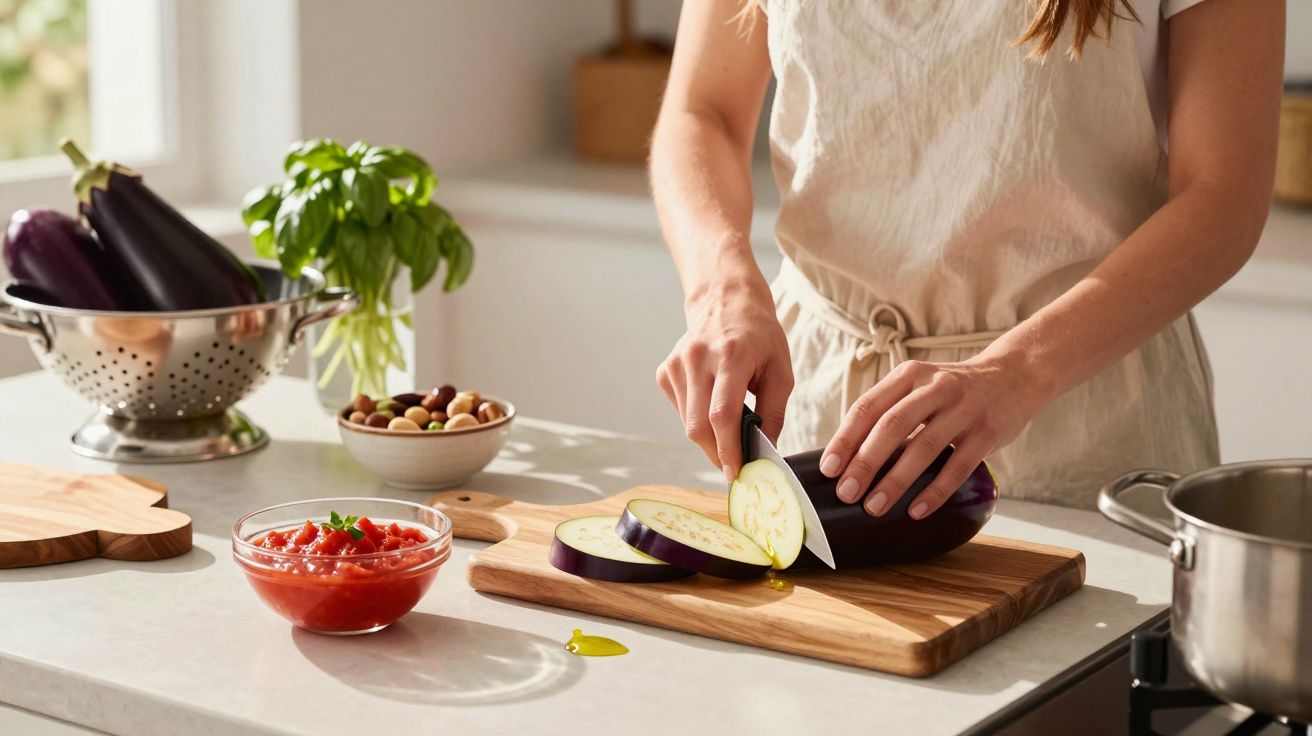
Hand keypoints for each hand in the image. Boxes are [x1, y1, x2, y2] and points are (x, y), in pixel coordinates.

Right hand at [658, 277, 793, 481]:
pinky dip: (697, 420)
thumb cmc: (760, 336)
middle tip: (734, 466)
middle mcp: (698, 359)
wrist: (726, 301)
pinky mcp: (666, 370)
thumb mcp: (781, 370)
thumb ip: (774, 412)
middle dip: (716, 453)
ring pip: (687, 422)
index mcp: (731, 356)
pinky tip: (712, 406)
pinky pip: (681, 410)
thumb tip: (765, 450)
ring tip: (728, 434)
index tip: (736, 472)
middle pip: (698, 425)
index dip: (728, 449)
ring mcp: (677, 364)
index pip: (722, 414)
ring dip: (708, 438)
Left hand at [819, 354, 1049, 518]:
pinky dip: (935, 491)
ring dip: (896, 481)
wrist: (1015, 374)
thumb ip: (890, 411)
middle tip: (846, 493)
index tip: (828, 469)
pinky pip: (958, 465)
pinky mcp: (988, 431)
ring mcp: (964, 408)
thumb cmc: (954, 390)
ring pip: (923, 447)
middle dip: (864, 462)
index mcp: (909, 375)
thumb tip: (849, 457)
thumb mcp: (920, 386)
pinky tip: (917, 510)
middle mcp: (935, 387)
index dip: (845, 439)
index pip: (868, 407)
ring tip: (875, 507)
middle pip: (891, 426)